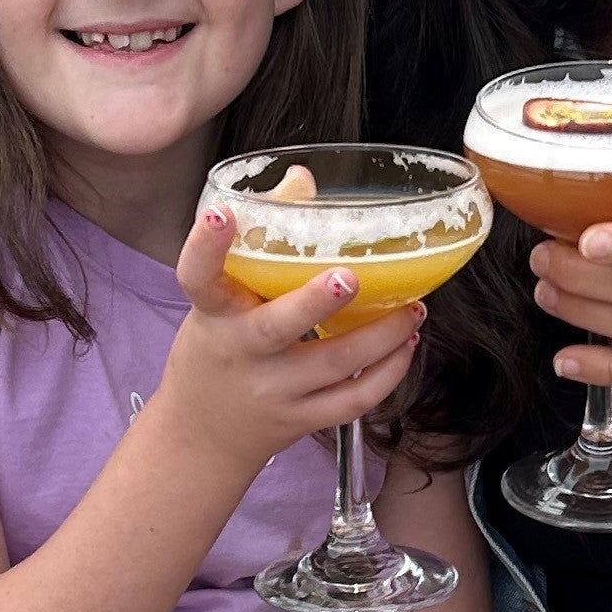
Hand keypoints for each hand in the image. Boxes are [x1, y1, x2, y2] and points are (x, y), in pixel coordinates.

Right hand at [151, 201, 424, 486]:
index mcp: (214, 315)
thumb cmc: (216, 350)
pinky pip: (352, 400)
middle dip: (314, 302)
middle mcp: (242, 352)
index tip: (221, 214)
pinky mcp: (300, 419)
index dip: (206, 246)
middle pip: (277, 327)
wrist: (202, 433)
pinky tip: (405, 346)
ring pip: (334, 365)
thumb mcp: (220, 300)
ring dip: (381, 335)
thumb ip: (262, 240)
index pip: (198, 277)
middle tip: (350, 276)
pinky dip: (387, 374)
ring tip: (412, 308)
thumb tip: (303, 179)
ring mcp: (273, 390)